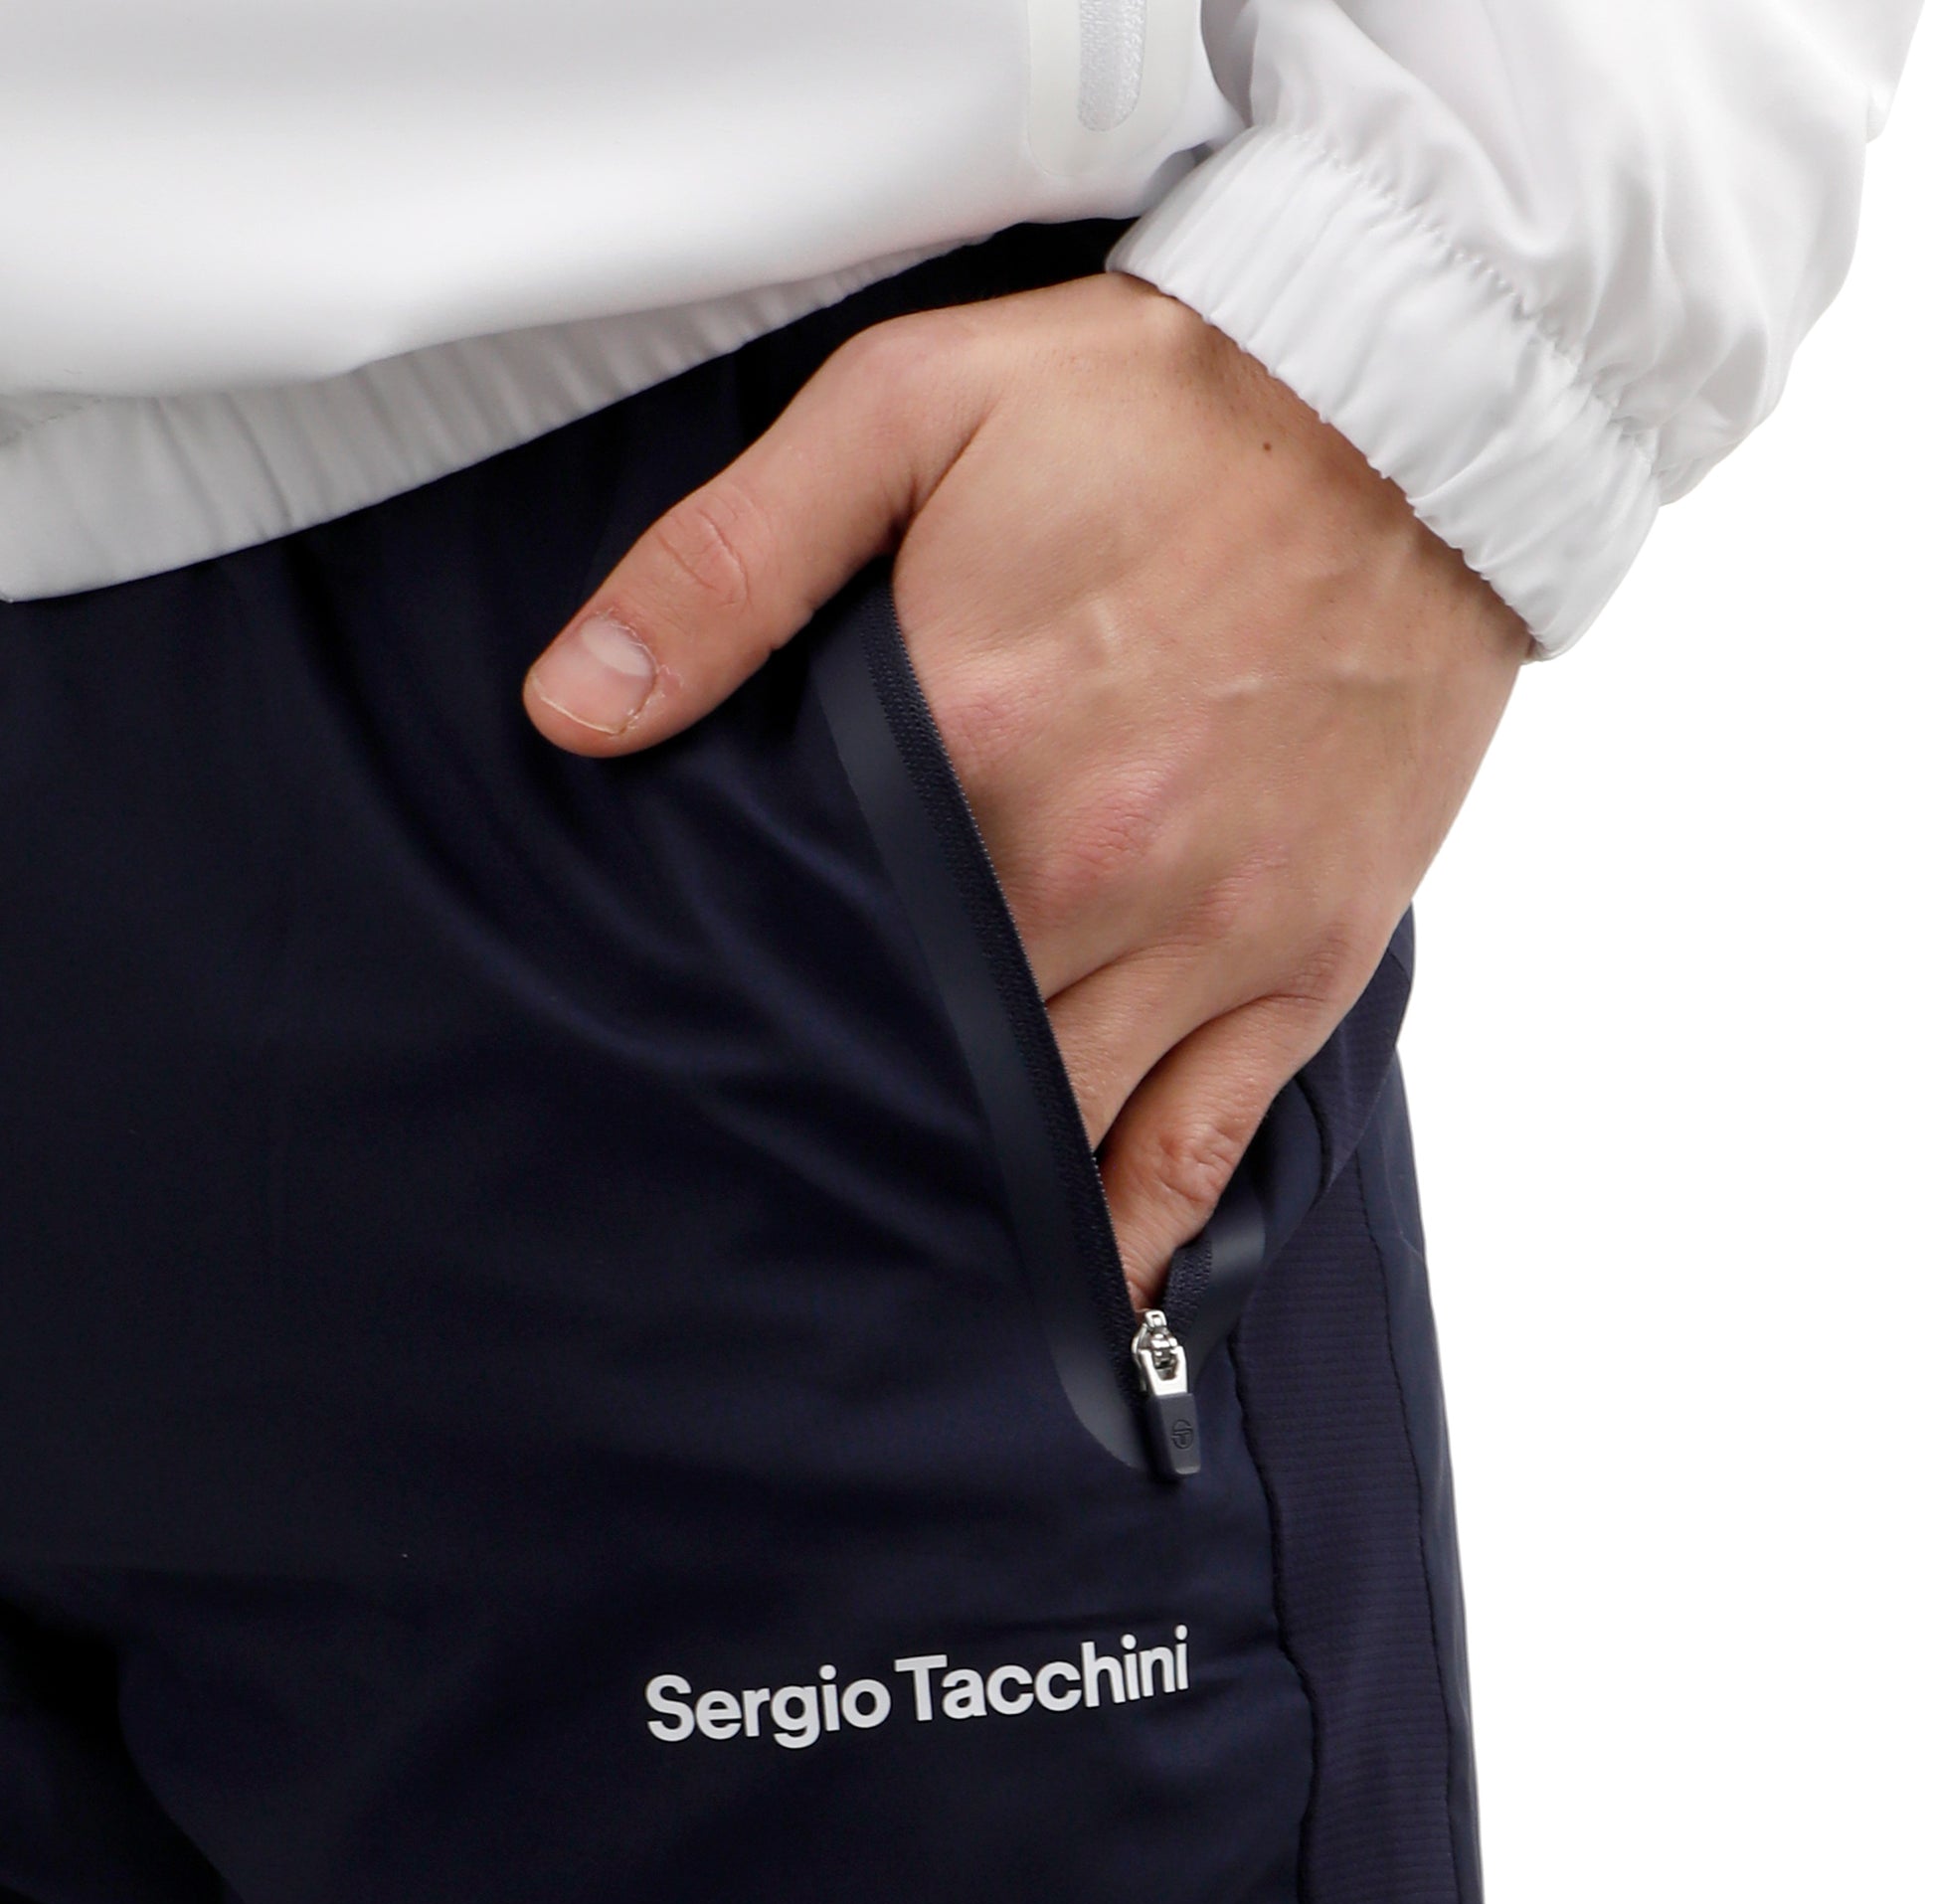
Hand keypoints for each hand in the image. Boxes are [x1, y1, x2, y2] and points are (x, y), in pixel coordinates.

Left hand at [523, 273, 1528, 1304]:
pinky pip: (1211, 1141)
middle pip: (931, 1051)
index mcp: (974, 743)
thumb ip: (728, 564)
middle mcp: (1092, 870)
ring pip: (1058, 1125)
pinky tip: (1075, 1297)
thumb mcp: (906, 412)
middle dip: (845, 1117)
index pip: (821, 940)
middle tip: (754, 1190)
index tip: (682, 1074)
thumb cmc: (1151, 404)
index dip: (745, 1016)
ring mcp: (1212, 929)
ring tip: (881, 1270)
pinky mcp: (1309, 952)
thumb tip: (573, 708)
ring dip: (967, 1196)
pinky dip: (1135, 1231)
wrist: (1405, 400)